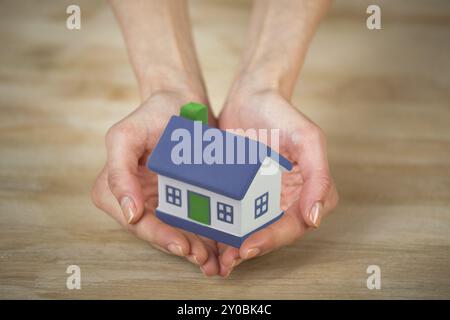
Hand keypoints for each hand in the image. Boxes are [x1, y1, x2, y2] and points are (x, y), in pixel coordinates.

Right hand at [91, 91, 219, 275]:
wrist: (181, 101)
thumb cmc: (151, 113)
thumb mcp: (125, 136)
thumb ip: (119, 173)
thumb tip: (128, 214)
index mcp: (116, 189)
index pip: (137, 221)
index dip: (159, 237)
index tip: (182, 246)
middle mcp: (136, 198)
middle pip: (159, 231)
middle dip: (181, 247)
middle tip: (204, 259)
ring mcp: (160, 198)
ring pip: (177, 230)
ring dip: (196, 248)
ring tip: (216, 259)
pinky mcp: (182, 194)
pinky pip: (193, 218)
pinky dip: (207, 233)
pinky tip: (223, 244)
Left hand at [217, 89, 338, 276]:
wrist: (249, 97)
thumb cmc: (280, 113)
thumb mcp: (307, 137)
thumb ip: (318, 175)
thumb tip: (315, 218)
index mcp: (308, 190)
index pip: (295, 224)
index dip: (273, 239)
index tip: (249, 246)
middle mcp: (287, 198)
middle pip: (273, 233)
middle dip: (252, 249)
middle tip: (230, 261)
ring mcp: (263, 196)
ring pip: (253, 230)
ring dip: (236, 248)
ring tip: (217, 261)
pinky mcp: (242, 192)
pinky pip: (235, 215)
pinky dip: (224, 231)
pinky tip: (209, 241)